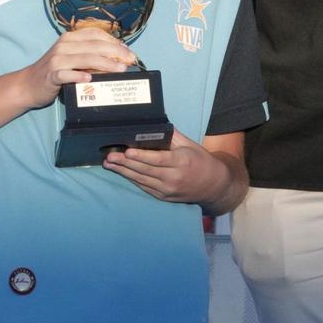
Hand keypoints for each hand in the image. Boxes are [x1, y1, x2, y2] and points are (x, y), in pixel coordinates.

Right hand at [22, 27, 136, 107]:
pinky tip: (90, 79)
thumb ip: (89, 55)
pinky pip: (67, 74)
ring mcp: (56, 60)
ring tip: (120, 69)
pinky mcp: (51, 75)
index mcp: (69, 38)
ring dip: (105, 64)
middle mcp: (63, 45)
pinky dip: (79, 76)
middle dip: (116, 52)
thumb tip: (116, 58)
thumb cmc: (54, 71)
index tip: (128, 51)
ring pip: (85, 59)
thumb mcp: (71, 58)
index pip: (96, 34)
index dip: (114, 41)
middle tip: (131, 60)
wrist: (28, 84)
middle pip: (94, 46)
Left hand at [105, 130, 230, 205]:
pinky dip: (132, 179)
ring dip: (124, 172)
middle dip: (125, 163)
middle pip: (145, 170)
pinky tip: (122, 172)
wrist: (213, 186)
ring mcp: (168, 190)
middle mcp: (174, 178)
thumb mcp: (190, 144)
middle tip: (110, 156)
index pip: (158, 159)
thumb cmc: (201, 161)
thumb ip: (172, 135)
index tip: (127, 152)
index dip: (141, 157)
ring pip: (142, 180)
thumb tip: (154, 125)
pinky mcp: (164, 197)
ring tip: (110, 164)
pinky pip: (145, 187)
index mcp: (181, 162)